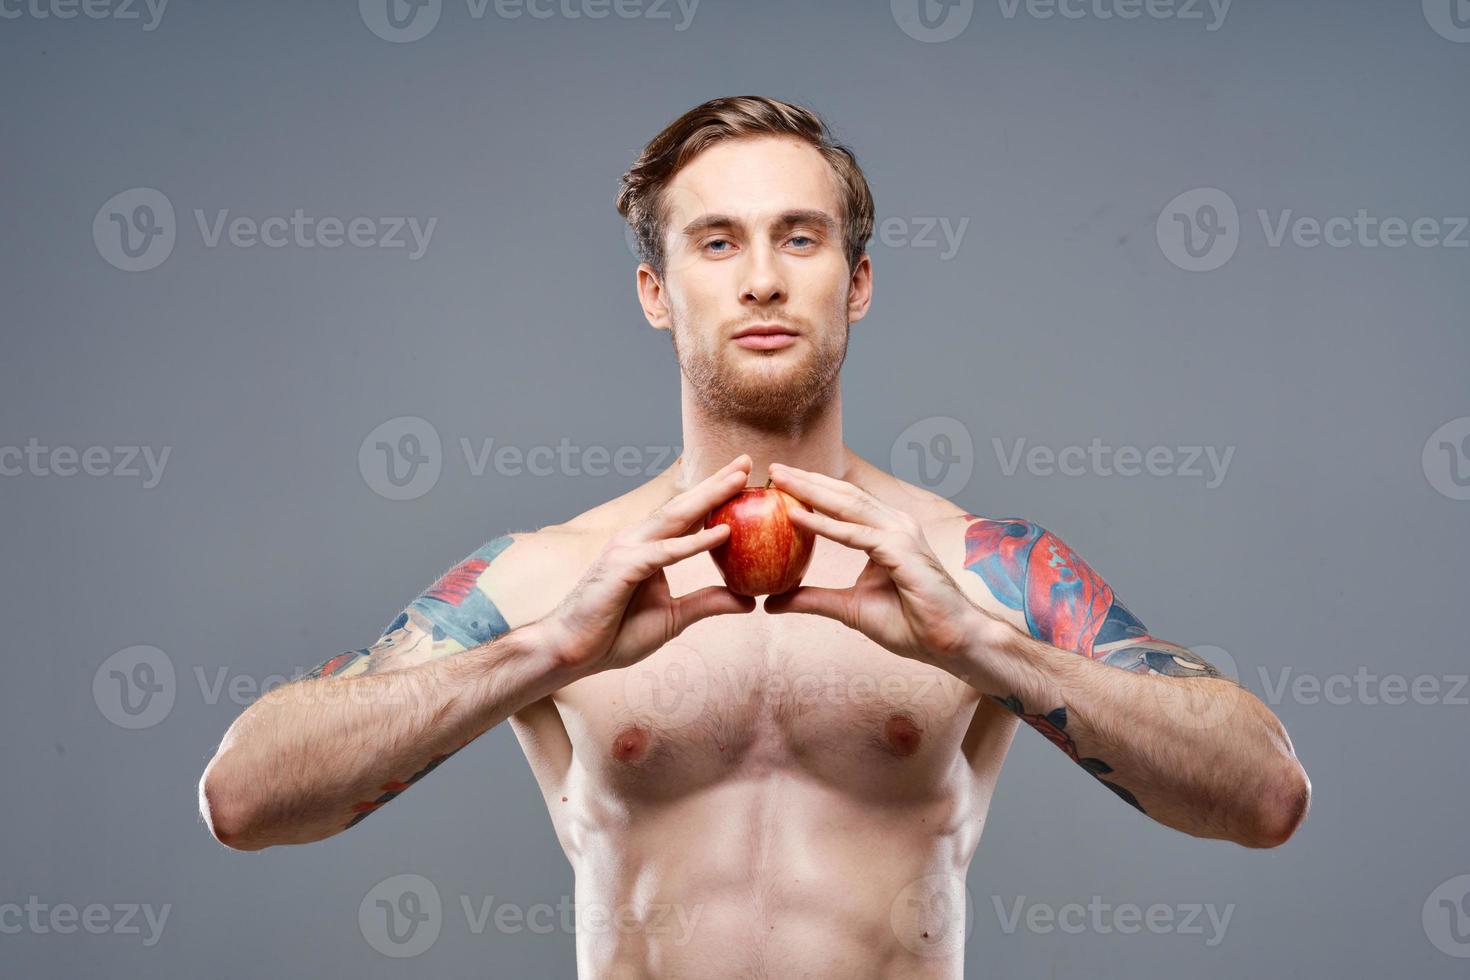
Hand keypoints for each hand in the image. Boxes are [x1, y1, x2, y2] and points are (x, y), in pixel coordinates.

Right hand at [543, 454, 756, 674]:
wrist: (571, 652)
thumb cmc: (614, 635)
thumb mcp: (673, 618)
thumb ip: (706, 604)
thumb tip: (748, 600)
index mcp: (648, 548)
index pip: (687, 516)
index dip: (715, 495)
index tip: (745, 477)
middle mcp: (638, 540)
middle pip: (684, 506)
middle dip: (717, 483)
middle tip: (747, 461)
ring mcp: (628, 550)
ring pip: (676, 518)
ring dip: (709, 497)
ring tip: (740, 479)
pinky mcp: (623, 567)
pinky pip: (666, 552)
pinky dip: (695, 542)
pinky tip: (723, 533)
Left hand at [762, 463, 985, 664]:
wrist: (953, 642)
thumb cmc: (912, 624)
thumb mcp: (849, 609)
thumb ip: (813, 599)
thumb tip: (771, 602)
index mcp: (885, 532)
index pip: (844, 502)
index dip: (812, 489)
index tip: (778, 481)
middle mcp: (894, 525)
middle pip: (843, 494)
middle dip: (806, 480)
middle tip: (773, 470)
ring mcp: (900, 534)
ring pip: (848, 505)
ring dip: (810, 491)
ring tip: (779, 481)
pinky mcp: (901, 551)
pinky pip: (855, 535)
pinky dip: (824, 525)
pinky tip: (796, 516)